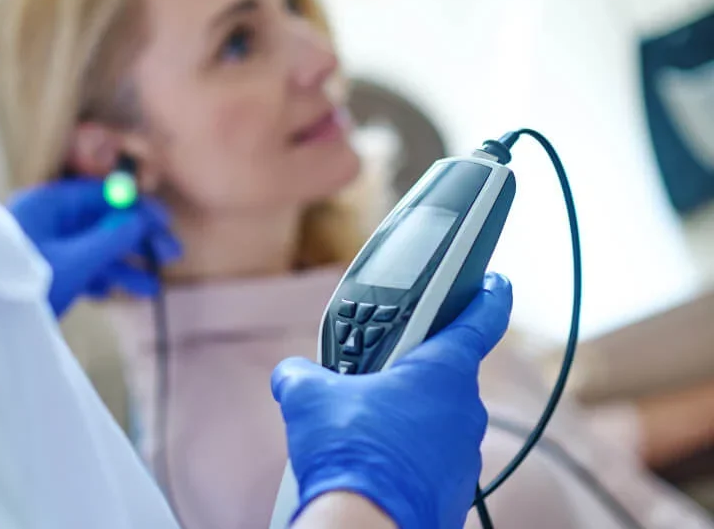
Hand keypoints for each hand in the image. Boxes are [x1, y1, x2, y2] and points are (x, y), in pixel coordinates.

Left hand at [9, 178, 180, 316]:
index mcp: (47, 205)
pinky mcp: (44, 273)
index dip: (136, 208)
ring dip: (125, 266)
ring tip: (153, 288)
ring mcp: (44, 248)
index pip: (100, 195)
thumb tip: (141, 221)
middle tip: (171, 255)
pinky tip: (118, 293)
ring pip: (94, 249)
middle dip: (137, 240)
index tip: (165, 223)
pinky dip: (102, 279)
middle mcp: (46, 221)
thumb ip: (111, 238)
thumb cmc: (25, 284)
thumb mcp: (76, 260)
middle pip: (102, 222)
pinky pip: (80, 268)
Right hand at [272, 273, 512, 528]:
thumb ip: (301, 374)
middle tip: (377, 371)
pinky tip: (374, 462)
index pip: (481, 320)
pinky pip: (434, 460)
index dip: (489, 296)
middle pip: (446, 374)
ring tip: (364, 426)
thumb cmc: (349, 454)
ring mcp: (464, 455)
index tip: (496, 283)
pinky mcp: (456, 492)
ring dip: (410, 417)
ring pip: (439, 420)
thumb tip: (291, 374)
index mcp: (443, 372)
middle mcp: (464, 411)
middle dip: (414, 370)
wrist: (365, 527)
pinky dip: (410, 456)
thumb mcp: (308, 398)